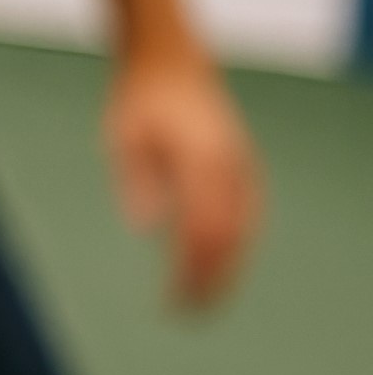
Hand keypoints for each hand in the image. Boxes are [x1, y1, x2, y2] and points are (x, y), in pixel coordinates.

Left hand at [107, 54, 259, 310]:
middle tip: (187, 312)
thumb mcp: (124, 136)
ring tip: (205, 297)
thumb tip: (146, 227)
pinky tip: (222, 263)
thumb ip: (138, 180)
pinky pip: (250, 213)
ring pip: (245, 228)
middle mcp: (230, 166)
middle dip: (211, 279)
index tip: (172, 299)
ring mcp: (241, 164)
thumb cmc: (138, 100)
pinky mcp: (243, 163)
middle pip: (228, 237)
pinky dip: (239, 242)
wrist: (169, 62)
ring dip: (227, 266)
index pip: (201, 231)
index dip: (191, 270)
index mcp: (201, 161)